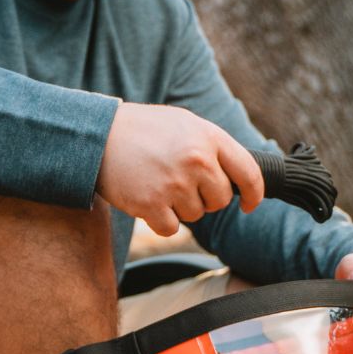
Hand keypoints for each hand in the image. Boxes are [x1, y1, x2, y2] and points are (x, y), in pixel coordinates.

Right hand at [98, 103, 264, 235]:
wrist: (98, 136)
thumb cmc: (145, 131)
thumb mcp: (185, 125)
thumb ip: (214, 148)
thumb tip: (242, 179)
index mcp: (209, 137)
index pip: (249, 173)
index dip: (254, 194)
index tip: (249, 205)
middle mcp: (196, 159)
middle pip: (220, 200)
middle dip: (205, 198)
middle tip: (180, 182)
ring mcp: (174, 183)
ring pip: (195, 215)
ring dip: (179, 207)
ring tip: (158, 183)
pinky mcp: (152, 204)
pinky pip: (172, 229)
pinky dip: (161, 221)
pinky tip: (148, 200)